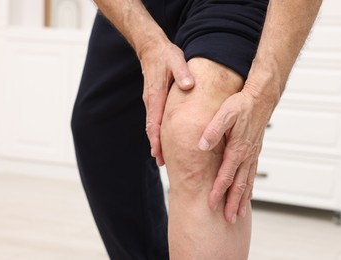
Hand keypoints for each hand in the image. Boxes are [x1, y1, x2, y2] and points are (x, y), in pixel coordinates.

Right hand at [139, 40, 194, 165]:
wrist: (152, 48)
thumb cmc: (165, 56)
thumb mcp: (176, 61)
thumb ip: (183, 73)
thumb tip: (189, 86)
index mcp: (155, 96)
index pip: (153, 122)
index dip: (156, 139)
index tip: (158, 153)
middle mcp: (151, 102)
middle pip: (151, 129)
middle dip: (156, 146)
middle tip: (162, 163)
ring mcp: (151, 102)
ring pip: (152, 126)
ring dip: (156, 141)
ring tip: (162, 157)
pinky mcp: (154, 100)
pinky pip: (154, 119)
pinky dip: (157, 132)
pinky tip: (163, 139)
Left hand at [198, 83, 275, 223]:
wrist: (262, 98)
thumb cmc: (242, 104)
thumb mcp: (225, 113)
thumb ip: (214, 129)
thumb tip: (202, 145)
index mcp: (238, 148)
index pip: (226, 175)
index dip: (219, 191)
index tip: (212, 204)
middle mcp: (246, 155)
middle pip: (239, 185)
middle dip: (233, 203)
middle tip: (228, 219)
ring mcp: (252, 155)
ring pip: (247, 182)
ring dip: (242, 200)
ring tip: (238, 214)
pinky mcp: (254, 152)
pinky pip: (252, 174)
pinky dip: (249, 188)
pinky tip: (247, 195)